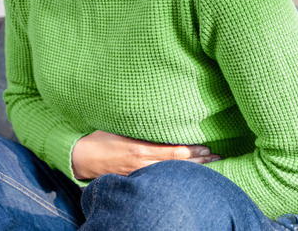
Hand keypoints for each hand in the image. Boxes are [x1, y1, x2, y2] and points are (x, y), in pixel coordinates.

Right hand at [71, 130, 220, 179]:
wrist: (80, 157)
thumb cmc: (98, 138)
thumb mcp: (119, 127)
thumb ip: (140, 127)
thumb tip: (158, 119)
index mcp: (140, 149)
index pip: (174, 152)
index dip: (192, 151)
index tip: (207, 147)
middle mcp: (143, 164)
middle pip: (178, 166)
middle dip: (199, 161)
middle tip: (216, 157)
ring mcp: (139, 174)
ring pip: (171, 174)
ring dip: (192, 170)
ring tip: (209, 165)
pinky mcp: (134, 179)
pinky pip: (159, 178)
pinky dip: (174, 176)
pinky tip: (185, 174)